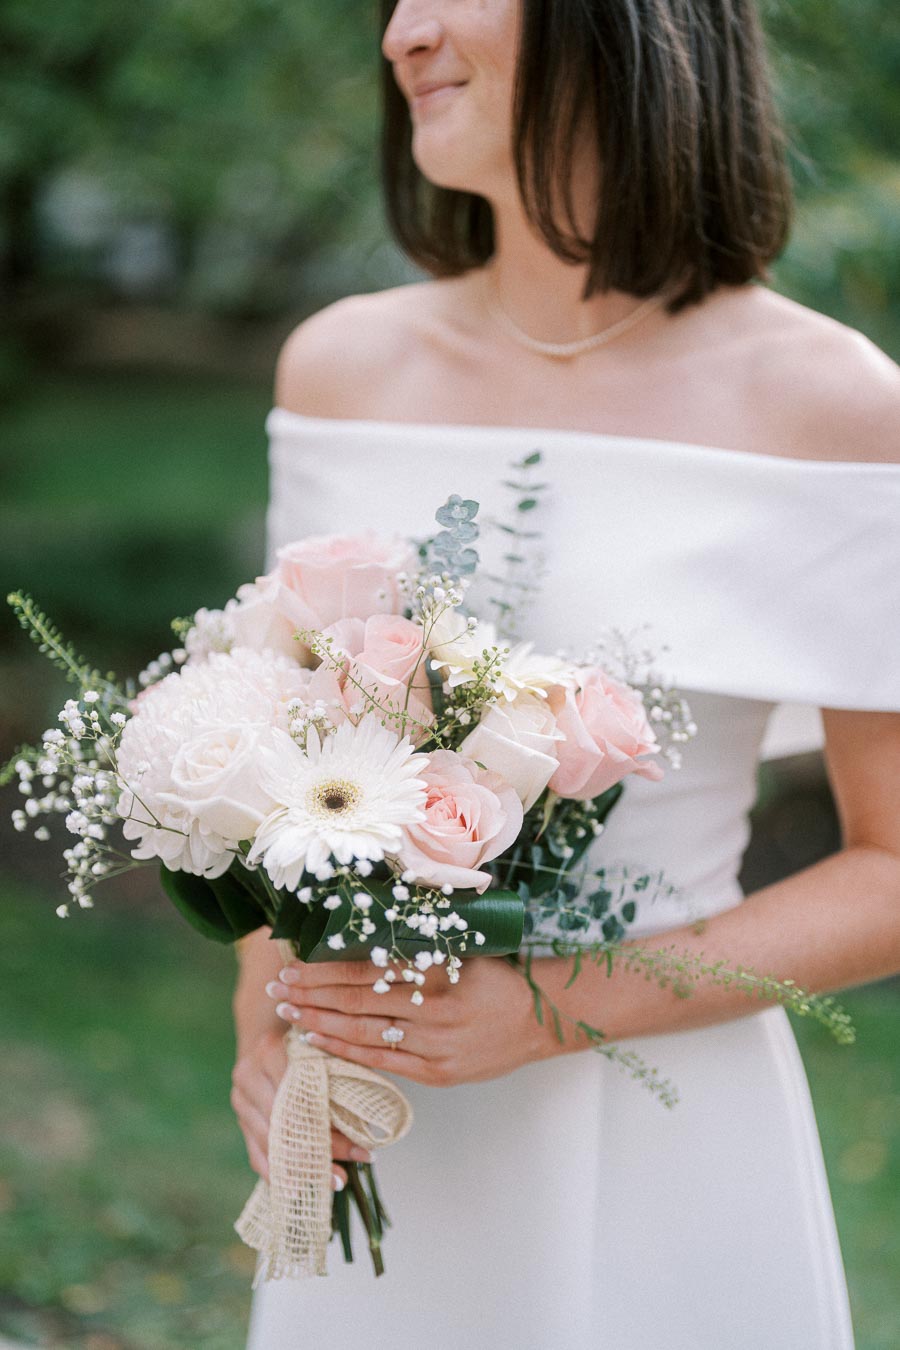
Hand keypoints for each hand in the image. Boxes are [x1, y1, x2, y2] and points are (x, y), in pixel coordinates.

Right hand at [230, 1026, 372, 1188]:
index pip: (303, 1099)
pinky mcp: (240, 1119)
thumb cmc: (306, 1040)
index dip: (331, 1128)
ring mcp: (240, 1100)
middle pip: (287, 1125)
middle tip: (348, 1176)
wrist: (263, 1031)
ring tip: (335, 1182)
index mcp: (269, 1051)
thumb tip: (370, 1117)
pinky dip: (279, 1174)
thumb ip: (338, 1070)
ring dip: (304, 1168)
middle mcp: (249, 1076)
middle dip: (322, 1153)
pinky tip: (300, 1190)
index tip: (362, 1149)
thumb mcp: (321, 1046)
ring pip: (272, 1144)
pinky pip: (256, 1154)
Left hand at [264, 956, 558, 1086]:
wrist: (539, 1018)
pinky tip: (319, 1043)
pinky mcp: (436, 1071)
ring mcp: (433, 1042)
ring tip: (288, 1013)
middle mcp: (431, 1006)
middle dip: (312, 994)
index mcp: (435, 969)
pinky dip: (347, 1052)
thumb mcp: (460, 949)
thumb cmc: (495, 978)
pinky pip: (382, 1060)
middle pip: (357, 998)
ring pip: (363, 1030)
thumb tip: (364, 930)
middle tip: (278, 988)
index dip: (325, 968)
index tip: (294, 964)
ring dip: (320, 1021)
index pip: (366, 968)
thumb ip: (417, 945)